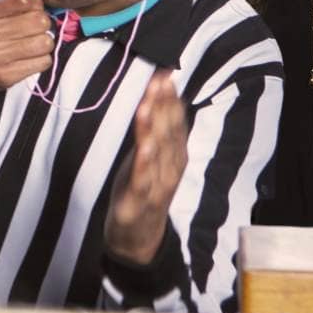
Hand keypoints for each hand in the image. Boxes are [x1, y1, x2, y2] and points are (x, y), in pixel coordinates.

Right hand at [0, 0, 56, 97]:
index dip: (33, 0)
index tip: (30, 4)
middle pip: (39, 20)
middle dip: (40, 21)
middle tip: (32, 23)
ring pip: (45, 42)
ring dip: (42, 41)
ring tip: (30, 40)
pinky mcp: (6, 76)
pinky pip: (43, 62)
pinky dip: (40, 58)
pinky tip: (27, 55)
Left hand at [104, 69, 187, 264]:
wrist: (139, 240)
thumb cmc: (142, 190)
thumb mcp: (150, 157)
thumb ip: (157, 128)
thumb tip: (160, 92)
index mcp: (173, 157)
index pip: (174, 122)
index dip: (170, 99)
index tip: (165, 73)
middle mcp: (169, 169)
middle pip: (168, 134)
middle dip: (164, 106)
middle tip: (159, 81)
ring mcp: (155, 187)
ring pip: (157, 155)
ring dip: (153, 130)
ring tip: (148, 106)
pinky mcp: (138, 204)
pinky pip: (142, 182)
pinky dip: (144, 165)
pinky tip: (143, 149)